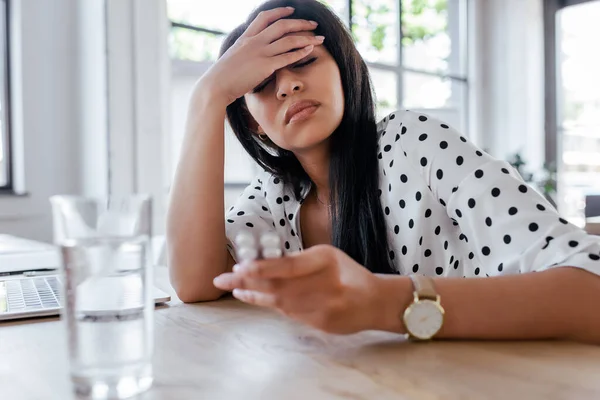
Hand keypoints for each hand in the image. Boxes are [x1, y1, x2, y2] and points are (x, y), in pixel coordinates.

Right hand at [198, 7, 324, 105]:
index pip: (264, 17)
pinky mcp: (265, 66)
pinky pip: (287, 57)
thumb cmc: (222, 77)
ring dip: (307, 38)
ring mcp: (260, 53)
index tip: (291, 10)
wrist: (215, 86)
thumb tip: (252, 59)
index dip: (280, 12)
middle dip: (300, 23)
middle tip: (314, 24)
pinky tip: (311, 50)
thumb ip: (245, 54)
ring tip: (320, 38)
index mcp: (245, 38)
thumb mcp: (234, 59)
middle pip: (282, 25)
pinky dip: (301, 52)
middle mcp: (254, 42)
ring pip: (288, 40)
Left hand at [213, 244, 381, 333]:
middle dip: (247, 281)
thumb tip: (262, 264)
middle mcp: (325, 283)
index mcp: (326, 260)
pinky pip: (289, 313)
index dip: (261, 268)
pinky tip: (254, 298)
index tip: (239, 267)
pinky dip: (269, 305)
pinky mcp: (321, 323)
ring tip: (234, 288)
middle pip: (278, 285)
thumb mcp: (328, 257)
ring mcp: (324, 306)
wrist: (376, 301)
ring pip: (280, 301)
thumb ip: (299, 261)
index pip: (287, 265)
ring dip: (253, 294)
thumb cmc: (348, 274)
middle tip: (221, 278)